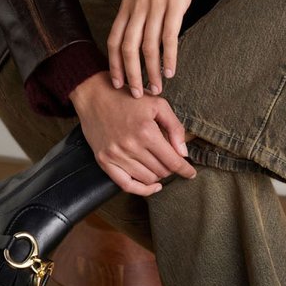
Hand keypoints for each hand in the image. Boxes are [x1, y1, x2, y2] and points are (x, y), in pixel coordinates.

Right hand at [69, 71, 195, 195]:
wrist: (94, 95)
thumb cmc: (128, 98)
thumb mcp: (158, 104)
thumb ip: (175, 128)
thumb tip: (183, 153)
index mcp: (147, 132)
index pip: (172, 161)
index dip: (185, 169)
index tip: (190, 173)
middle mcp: (131, 146)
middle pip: (161, 171)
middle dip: (170, 168)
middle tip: (170, 160)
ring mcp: (116, 155)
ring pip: (147, 179)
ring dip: (158, 175)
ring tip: (159, 165)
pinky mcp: (104, 161)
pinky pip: (126, 185)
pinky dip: (142, 189)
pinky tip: (153, 186)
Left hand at [106, 0, 206, 96]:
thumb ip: (139, 10)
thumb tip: (139, 34)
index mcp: (128, 3)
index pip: (114, 39)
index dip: (114, 64)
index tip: (118, 83)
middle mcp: (137, 5)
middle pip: (127, 47)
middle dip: (131, 74)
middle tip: (137, 94)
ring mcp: (155, 4)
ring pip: (147, 46)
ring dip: (151, 71)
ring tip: (156, 88)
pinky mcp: (175, 3)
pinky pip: (168, 36)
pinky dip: (169, 57)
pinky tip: (171, 71)